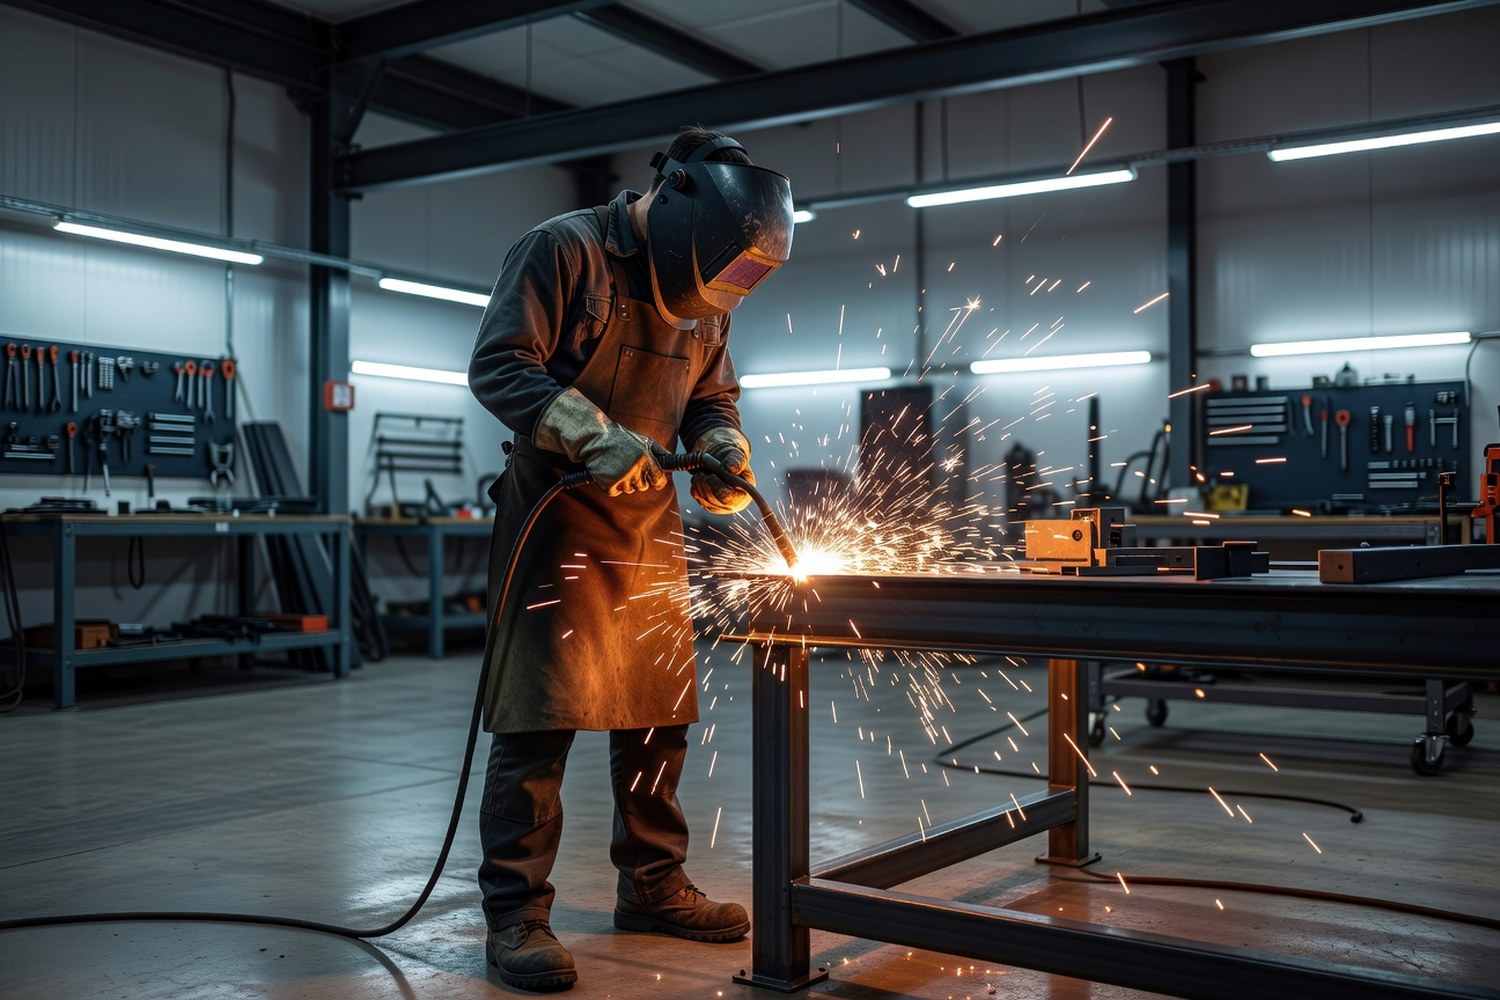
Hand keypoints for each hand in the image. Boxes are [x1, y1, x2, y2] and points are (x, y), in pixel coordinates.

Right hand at [535, 388, 668, 493]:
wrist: (595, 438)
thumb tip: (672, 461)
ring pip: (629, 489)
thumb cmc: (621, 438)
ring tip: (616, 465)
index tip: (652, 478)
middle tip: (628, 465)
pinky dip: (611, 485)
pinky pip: (615, 492)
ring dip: (624, 481)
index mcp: (646, 459)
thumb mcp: (644, 440)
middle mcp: (635, 470)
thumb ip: (660, 452)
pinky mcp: (608, 485)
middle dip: (638, 479)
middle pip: (643, 487)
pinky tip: (608, 472)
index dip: (656, 481)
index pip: (659, 482)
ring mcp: (621, 479)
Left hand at [690, 426, 753, 514]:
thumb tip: (731, 469)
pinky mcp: (709, 504)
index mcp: (747, 491)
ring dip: (700, 482)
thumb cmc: (728, 453)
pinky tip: (701, 476)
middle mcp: (735, 502)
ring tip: (704, 470)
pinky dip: (696, 485)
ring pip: (705, 500)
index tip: (711, 475)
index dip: (719, 488)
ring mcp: (721, 505)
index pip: (732, 499)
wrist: (716, 453)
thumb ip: (736, 460)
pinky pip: (697, 497)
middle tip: (704, 469)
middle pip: (717, 501)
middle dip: (707, 484)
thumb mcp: (734, 452)